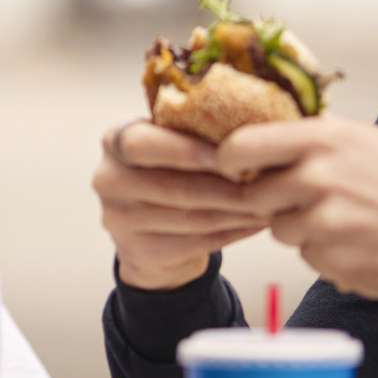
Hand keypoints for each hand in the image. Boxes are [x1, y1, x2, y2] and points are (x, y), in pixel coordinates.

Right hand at [94, 121, 269, 290]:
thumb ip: (191, 131)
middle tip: (268, 183)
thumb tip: (253, 126)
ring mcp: (119, 219)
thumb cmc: (169, 170)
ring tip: (269, 204)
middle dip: (227, 187)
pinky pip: (196, 243)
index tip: (233, 153)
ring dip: (237, 212)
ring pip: (191, 218)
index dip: (188, 151)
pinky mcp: (139, 251)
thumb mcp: (168, 142)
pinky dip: (232, 233)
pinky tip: (255, 223)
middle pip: (174, 187)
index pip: (143, 144)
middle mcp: (107, 179)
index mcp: (114, 140)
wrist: (146, 228)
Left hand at [210, 116, 377, 314]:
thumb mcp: (369, 142)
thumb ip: (317, 138)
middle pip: (252, 193)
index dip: (230, 160)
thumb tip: (266, 129)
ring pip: (277, 227)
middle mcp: (317, 176)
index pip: (241, 145)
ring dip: (298, 228)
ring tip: (344, 221)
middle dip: (269, 200)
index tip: (233, 167)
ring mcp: (321, 221)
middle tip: (303, 200)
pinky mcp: (327, 259)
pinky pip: (304, 254)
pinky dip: (322, 252)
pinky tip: (357, 243)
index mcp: (325, 138)